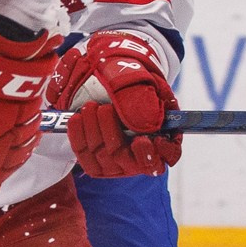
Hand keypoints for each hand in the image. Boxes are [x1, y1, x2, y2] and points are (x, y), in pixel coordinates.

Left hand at [58, 30, 182, 177]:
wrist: (116, 82)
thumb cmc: (139, 84)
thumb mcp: (150, 84)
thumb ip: (149, 98)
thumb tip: (143, 118)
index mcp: (163, 141)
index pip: (169, 155)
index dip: (160, 151)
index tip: (145, 139)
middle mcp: (141, 158)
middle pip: (127, 158)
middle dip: (112, 132)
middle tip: (105, 109)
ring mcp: (117, 164)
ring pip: (103, 156)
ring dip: (93, 130)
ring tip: (90, 107)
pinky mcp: (95, 162)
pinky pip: (84, 155)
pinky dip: (78, 136)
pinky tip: (76, 118)